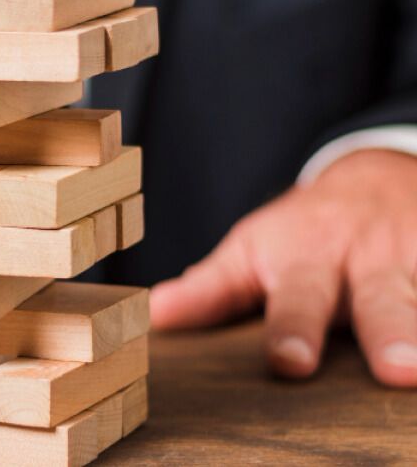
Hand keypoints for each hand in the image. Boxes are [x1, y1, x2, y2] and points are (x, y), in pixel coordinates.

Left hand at [150, 149, 416, 387]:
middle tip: (400, 371)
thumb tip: (154, 318)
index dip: (293, 332)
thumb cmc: (304, 231)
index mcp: (308, 259)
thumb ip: (212, 289)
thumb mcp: (253, 250)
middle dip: (394, 332)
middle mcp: (371, 257)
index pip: (297, 301)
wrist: (377, 176)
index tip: (289, 363)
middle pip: (383, 299)